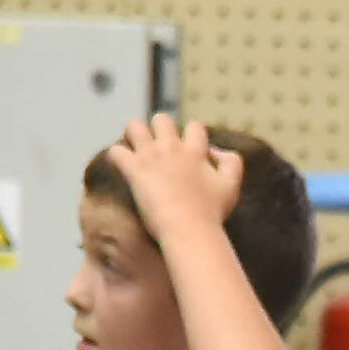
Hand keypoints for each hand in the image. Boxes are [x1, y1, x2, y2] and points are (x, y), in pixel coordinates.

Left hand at [104, 115, 242, 243]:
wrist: (190, 229)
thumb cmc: (212, 213)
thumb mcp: (232, 186)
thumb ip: (231, 162)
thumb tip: (215, 150)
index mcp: (196, 151)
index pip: (194, 127)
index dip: (191, 135)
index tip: (189, 150)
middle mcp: (172, 148)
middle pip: (161, 119)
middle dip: (157, 129)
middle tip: (157, 147)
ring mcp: (151, 157)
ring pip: (134, 127)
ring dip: (133, 135)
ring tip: (135, 149)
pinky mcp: (134, 170)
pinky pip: (116, 151)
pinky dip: (117, 157)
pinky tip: (121, 167)